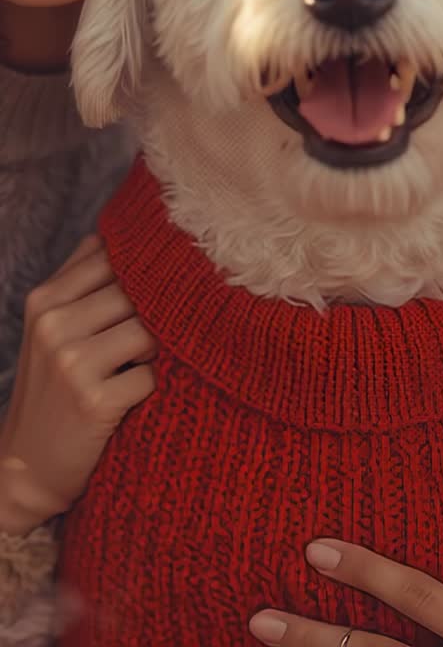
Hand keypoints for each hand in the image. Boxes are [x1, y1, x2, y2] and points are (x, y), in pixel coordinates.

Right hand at [0, 234, 155, 532]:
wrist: (25, 468)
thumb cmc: (51, 389)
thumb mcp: (51, 327)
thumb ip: (81, 277)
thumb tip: (123, 231)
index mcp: (45, 300)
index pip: (111, 257)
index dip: (143, 269)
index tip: (160, 281)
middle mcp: (54, 325)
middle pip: (137, 292)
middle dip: (155, 312)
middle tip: (151, 336)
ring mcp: (72, 363)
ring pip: (149, 330)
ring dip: (155, 350)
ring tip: (136, 366)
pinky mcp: (94, 401)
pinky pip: (151, 375)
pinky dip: (151, 386)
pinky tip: (131, 398)